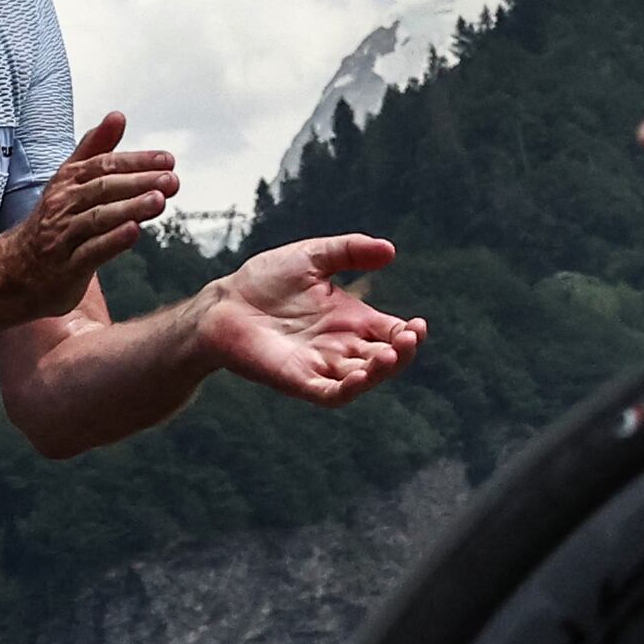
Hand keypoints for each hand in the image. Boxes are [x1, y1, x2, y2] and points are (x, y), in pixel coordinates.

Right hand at [0, 113, 177, 317]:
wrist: (15, 270)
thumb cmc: (53, 221)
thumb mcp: (68, 181)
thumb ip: (94, 148)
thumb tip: (118, 116)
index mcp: (67, 181)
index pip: (103, 164)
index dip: (136, 161)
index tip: (168, 159)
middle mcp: (63, 204)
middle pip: (103, 188)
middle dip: (139, 182)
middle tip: (171, 180)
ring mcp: (63, 236)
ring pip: (98, 218)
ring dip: (130, 208)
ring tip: (159, 201)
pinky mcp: (65, 267)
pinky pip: (90, 252)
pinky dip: (112, 241)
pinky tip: (134, 232)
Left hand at [197, 234, 423, 404]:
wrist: (225, 302)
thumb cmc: (266, 280)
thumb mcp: (314, 256)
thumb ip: (350, 251)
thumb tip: (391, 250)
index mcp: (350, 320)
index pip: (390, 333)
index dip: (408, 334)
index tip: (418, 326)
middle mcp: (341, 346)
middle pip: (383, 358)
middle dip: (402, 352)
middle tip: (409, 337)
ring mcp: (321, 366)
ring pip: (362, 378)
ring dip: (381, 371)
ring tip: (392, 354)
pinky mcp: (299, 380)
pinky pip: (331, 393)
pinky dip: (349, 389)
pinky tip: (361, 376)